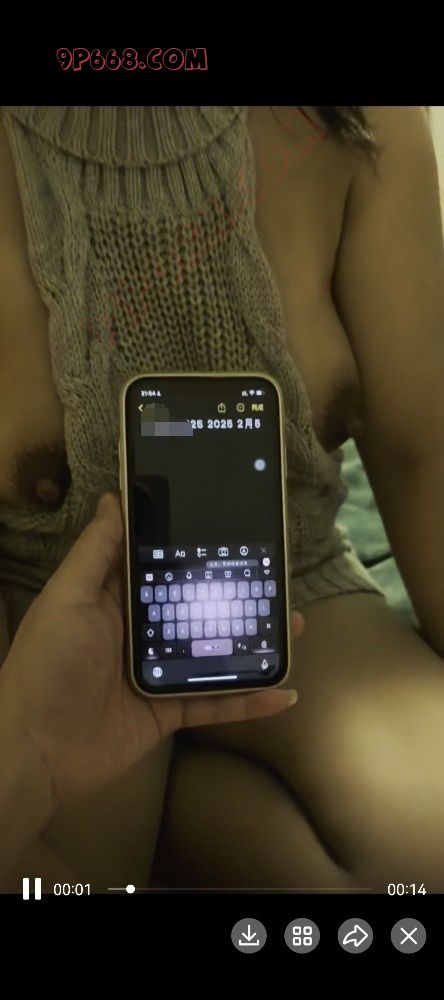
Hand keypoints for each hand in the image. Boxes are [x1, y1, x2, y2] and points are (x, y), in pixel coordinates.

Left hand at [0, 493, 303, 809]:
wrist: (35, 750)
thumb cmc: (50, 662)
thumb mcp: (69, 597)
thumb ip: (97, 550)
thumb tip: (113, 496)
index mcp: (114, 599)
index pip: (160, 566)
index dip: (192, 548)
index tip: (232, 528)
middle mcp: (139, 632)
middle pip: (196, 607)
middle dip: (236, 594)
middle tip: (277, 578)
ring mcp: (156, 673)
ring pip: (214, 652)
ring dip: (254, 642)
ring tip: (293, 627)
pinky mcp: (167, 712)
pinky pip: (215, 703)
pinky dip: (249, 701)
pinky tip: (283, 693)